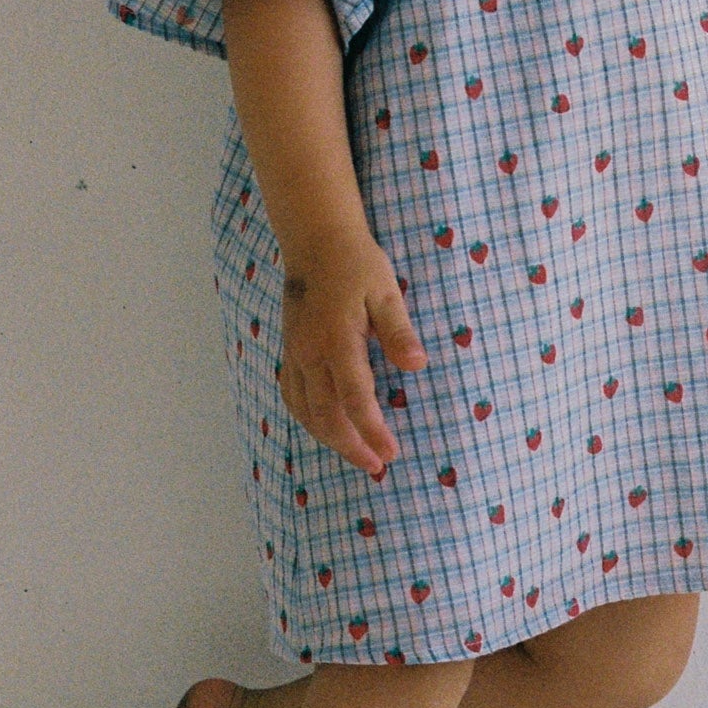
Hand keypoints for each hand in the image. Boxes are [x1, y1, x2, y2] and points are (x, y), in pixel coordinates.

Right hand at [277, 231, 427, 476]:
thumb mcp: (386, 290)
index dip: (371, 430)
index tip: (391, 453)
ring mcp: (296, 354)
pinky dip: (309, 419)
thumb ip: (398, 330)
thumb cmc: (357, 264)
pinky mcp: (290, 351)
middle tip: (377, 466)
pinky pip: (293, 396)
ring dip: (329, 439)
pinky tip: (325, 428)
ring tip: (356, 456)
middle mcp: (310, 353)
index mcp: (337, 340)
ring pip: (306, 411)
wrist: (316, 241)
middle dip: (351, 446)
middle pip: (326, 415)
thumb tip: (417, 365)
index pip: (354, 398)